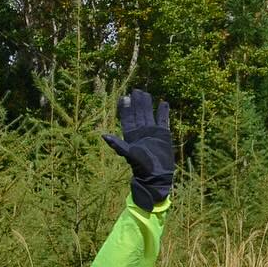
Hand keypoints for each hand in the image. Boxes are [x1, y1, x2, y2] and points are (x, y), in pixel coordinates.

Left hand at [104, 88, 173, 210]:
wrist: (157, 176)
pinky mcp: (163, 134)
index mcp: (131, 135)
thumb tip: (103, 136)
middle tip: (135, 90)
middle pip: (138, 113)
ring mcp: (152, 132)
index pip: (128, 118)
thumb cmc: (141, 167)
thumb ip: (118, 145)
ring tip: (146, 93)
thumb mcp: (128, 154)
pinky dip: (163, 112)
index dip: (126, 108)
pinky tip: (163, 103)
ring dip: (147, 104)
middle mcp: (141, 131)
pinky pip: (163, 120)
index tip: (124, 97)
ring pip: (149, 114)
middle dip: (136, 102)